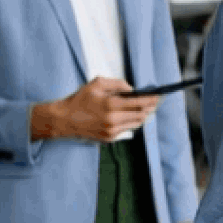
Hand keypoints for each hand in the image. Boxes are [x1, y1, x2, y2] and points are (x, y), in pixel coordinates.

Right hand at [31, 77, 159, 141]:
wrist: (63, 120)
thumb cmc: (79, 100)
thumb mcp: (96, 84)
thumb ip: (117, 83)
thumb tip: (132, 89)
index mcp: (111, 104)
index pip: (140, 102)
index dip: (152, 99)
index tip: (159, 96)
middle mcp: (113, 119)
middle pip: (142, 114)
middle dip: (150, 107)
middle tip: (155, 101)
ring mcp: (112, 131)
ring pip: (137, 123)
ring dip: (142, 115)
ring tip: (145, 108)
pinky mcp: (109, 138)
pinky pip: (127, 129)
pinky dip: (131, 122)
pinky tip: (131, 115)